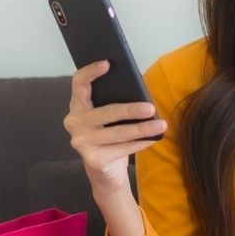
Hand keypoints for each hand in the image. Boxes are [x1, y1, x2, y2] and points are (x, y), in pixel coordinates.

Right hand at [63, 60, 166, 197]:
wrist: (104, 172)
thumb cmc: (109, 138)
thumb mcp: (109, 119)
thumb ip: (114, 103)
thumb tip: (139, 92)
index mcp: (77, 107)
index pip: (78, 84)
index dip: (91, 72)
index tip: (108, 63)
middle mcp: (74, 123)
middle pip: (106, 112)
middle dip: (132, 110)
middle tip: (151, 108)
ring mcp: (81, 142)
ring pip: (118, 133)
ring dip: (142, 129)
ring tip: (160, 125)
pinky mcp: (93, 159)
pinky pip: (122, 149)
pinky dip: (140, 143)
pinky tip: (153, 138)